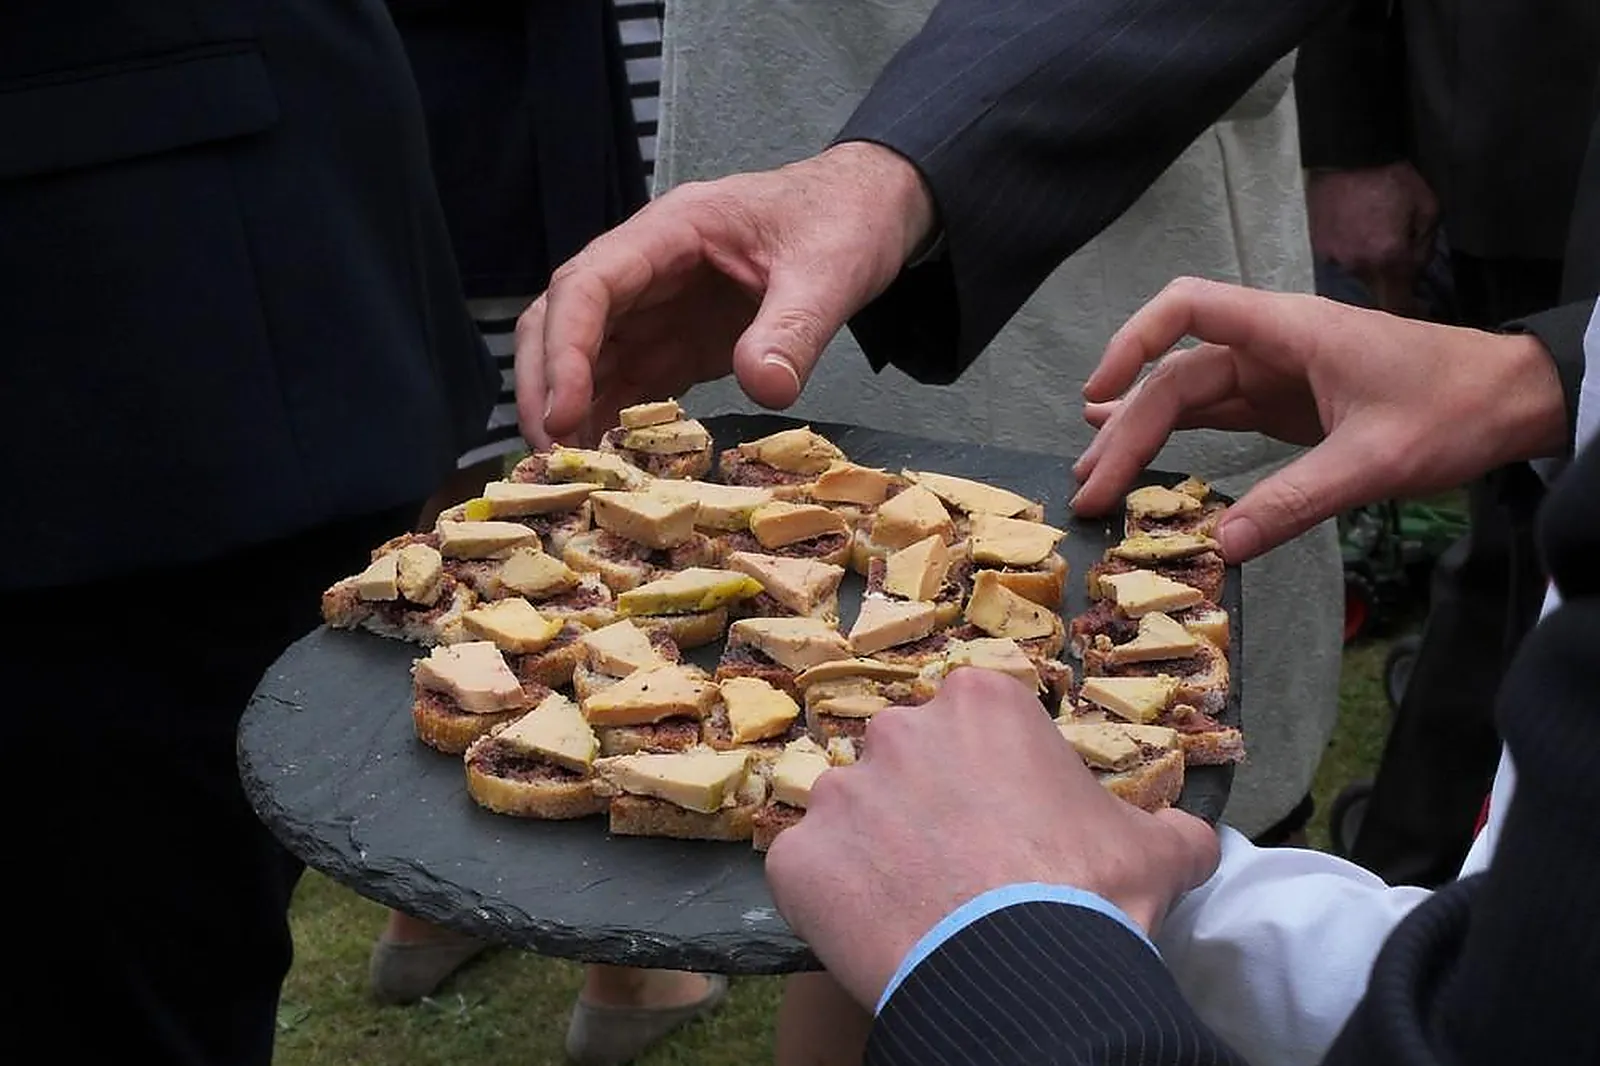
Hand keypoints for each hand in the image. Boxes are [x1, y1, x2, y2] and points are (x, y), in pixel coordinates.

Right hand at [514, 143, 934, 447]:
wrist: (869, 211)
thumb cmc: (844, 220)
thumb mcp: (830, 271)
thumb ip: (795, 328)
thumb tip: (765, 388)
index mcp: (672, 232)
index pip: (588, 285)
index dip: (565, 349)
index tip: (563, 411)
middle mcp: (649, 268)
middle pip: (562, 319)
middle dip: (545, 384)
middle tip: (552, 454)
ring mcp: (659, 306)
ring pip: (586, 356)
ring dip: (571, 410)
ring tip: (574, 471)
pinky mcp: (677, 341)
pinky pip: (628, 381)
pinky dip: (611, 420)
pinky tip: (609, 464)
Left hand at [764, 669, 1218, 1010]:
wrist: (1022, 971)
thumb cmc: (1094, 893)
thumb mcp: (1160, 850)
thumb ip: (1171, 827)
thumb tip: (1189, 839)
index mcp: (982, 705)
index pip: (976, 725)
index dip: (992, 776)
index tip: (1008, 823)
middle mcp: (901, 729)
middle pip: (908, 761)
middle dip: (929, 806)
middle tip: (962, 867)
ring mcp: (840, 791)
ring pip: (855, 815)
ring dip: (878, 851)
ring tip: (917, 906)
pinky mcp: (798, 855)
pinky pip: (810, 870)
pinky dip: (833, 898)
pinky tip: (874, 931)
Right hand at [1071, 278, 1566, 560]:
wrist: (1515, 400)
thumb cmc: (1454, 410)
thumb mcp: (1375, 462)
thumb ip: (1294, 503)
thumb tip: (1218, 548)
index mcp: (1288, 331)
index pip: (1187, 309)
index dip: (1132, 345)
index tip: (1097, 396)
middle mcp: (1271, 345)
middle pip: (1175, 374)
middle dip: (1126, 429)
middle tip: (1090, 490)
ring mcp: (1276, 374)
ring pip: (1188, 396)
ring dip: (1140, 435)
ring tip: (1095, 478)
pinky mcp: (1286, 403)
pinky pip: (1216, 415)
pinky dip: (1174, 438)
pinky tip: (1139, 458)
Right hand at [1305, 162, 1437, 314]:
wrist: (1349, 154)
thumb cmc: (1392, 178)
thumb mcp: (1428, 209)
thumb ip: (1424, 249)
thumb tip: (1415, 272)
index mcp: (1389, 259)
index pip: (1399, 305)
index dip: (1410, 312)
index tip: (1417, 311)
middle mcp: (1358, 266)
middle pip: (1377, 291)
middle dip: (1389, 280)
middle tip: (1398, 257)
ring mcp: (1334, 259)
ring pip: (1359, 276)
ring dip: (1369, 264)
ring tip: (1374, 236)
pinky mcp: (1319, 247)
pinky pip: (1341, 260)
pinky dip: (1352, 251)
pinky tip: (1356, 230)